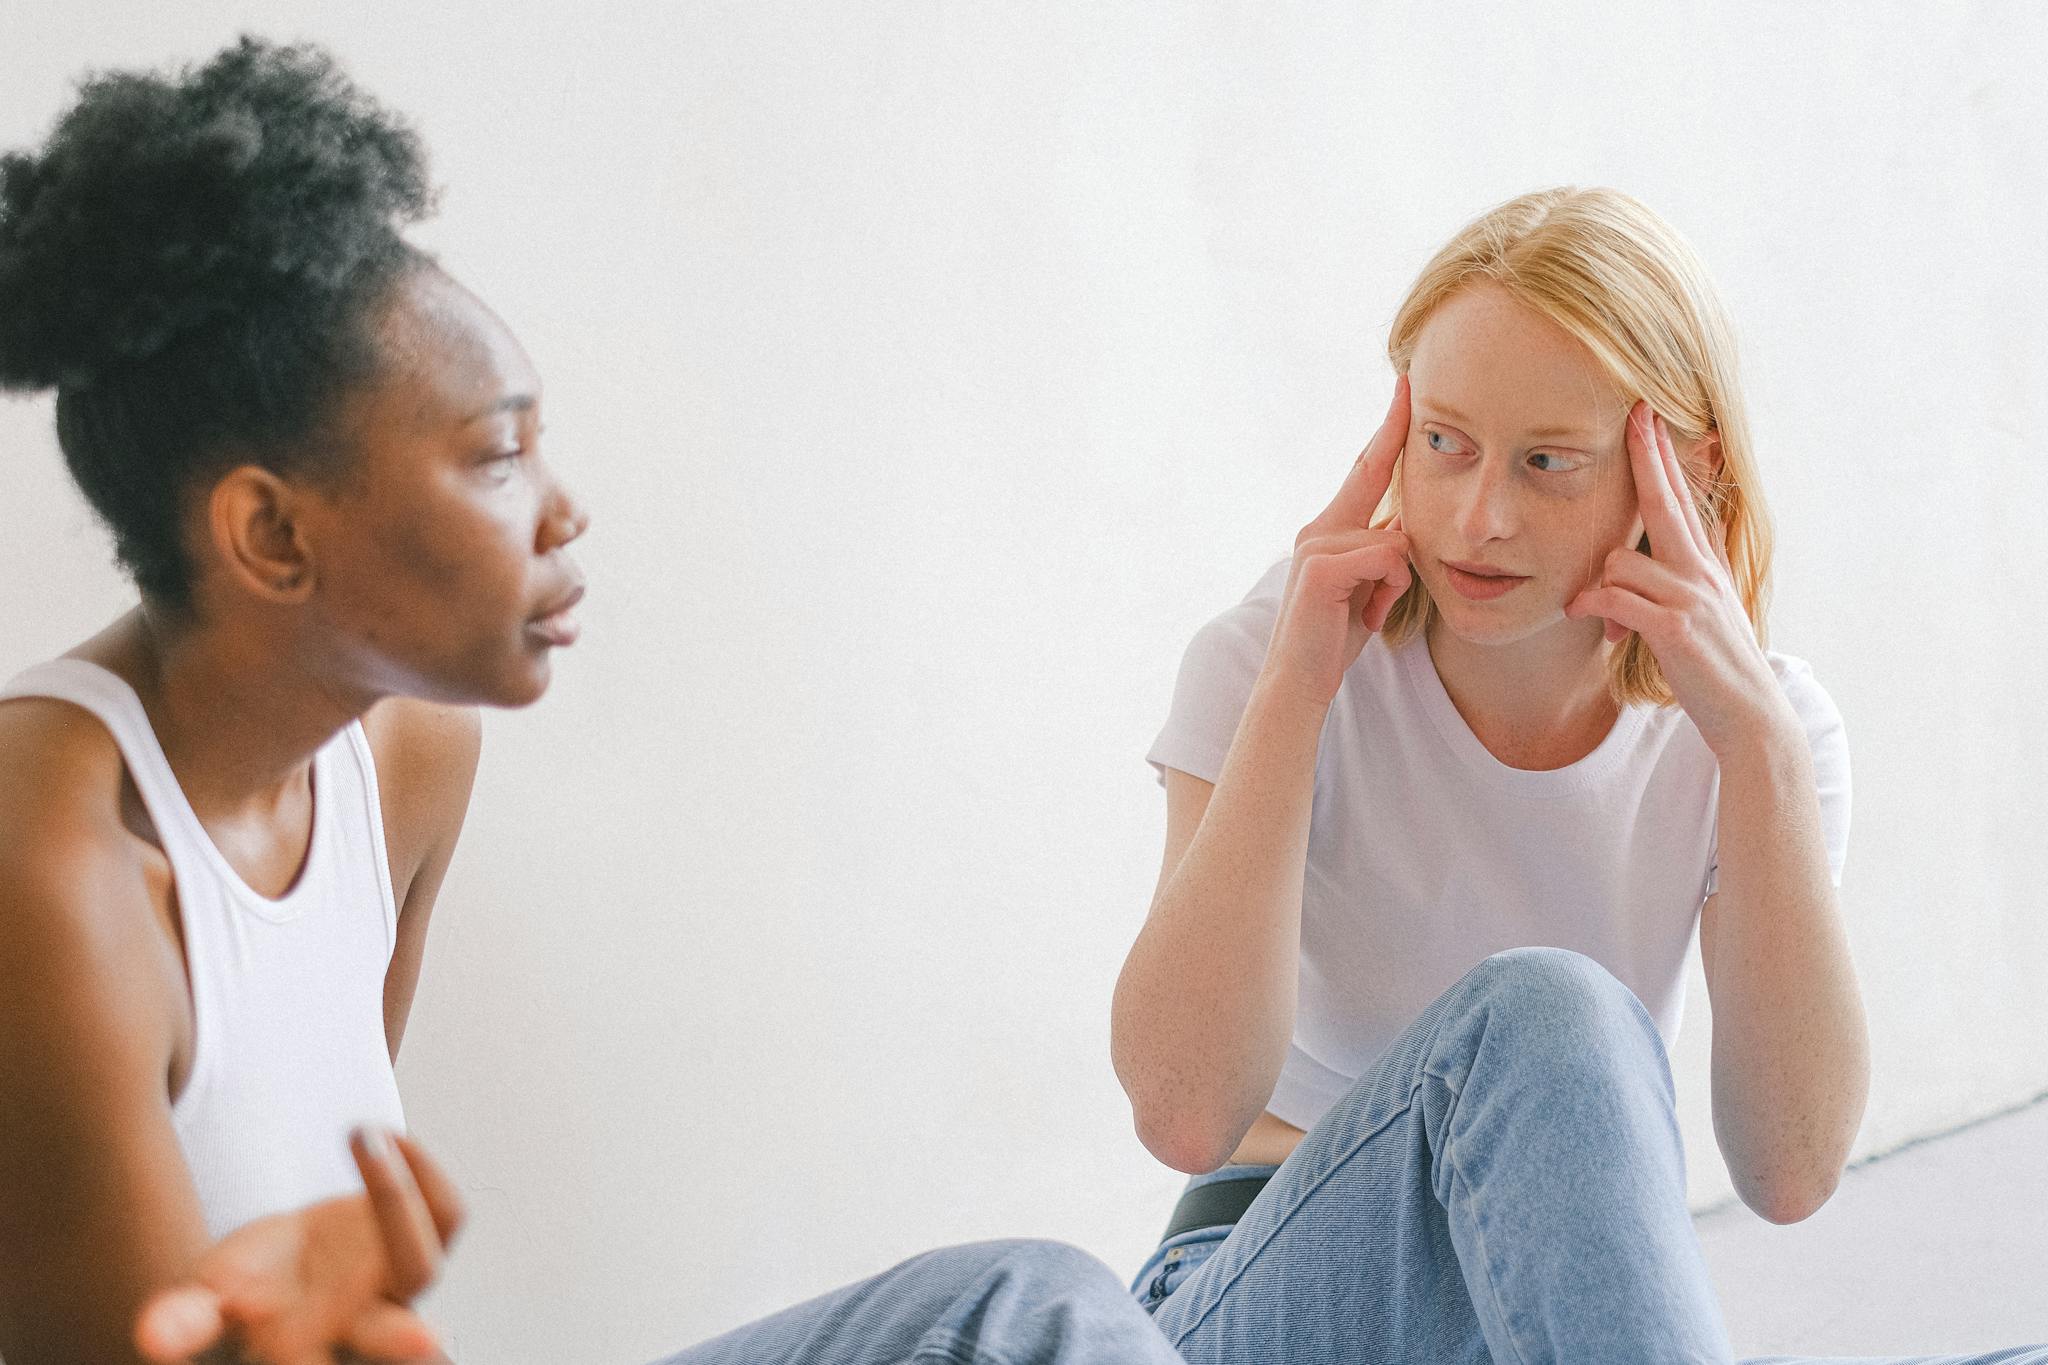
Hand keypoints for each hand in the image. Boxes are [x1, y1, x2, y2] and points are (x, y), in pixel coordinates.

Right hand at [134, 1130, 463, 1364]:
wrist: (286, 1272)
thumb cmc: (240, 1299)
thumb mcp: (206, 1304)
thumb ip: (186, 1322)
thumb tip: (150, 1338)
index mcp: (303, 1353)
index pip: (312, 1364)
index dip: (308, 1361)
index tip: (265, 1333)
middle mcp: (361, 1328)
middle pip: (389, 1338)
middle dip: (405, 1342)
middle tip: (430, 1340)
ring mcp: (397, 1286)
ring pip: (423, 1263)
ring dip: (397, 1203)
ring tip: (363, 1138)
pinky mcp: (420, 1242)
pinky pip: (446, 1214)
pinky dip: (419, 1170)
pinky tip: (373, 1134)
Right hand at [1262, 375, 1414, 704]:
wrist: (1300, 681)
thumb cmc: (1335, 638)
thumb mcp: (1370, 585)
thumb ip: (1383, 549)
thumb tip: (1406, 526)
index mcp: (1329, 528)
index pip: (1366, 467)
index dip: (1390, 426)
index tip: (1408, 385)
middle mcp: (1318, 528)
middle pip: (1385, 501)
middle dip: (1394, 546)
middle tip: (1366, 606)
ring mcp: (1315, 544)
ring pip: (1397, 540)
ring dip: (1395, 585)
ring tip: (1365, 614)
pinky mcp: (1321, 566)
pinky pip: (1388, 558)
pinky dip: (1388, 591)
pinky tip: (1363, 615)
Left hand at [1565, 402, 1788, 753]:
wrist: (1749, 715)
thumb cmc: (1719, 666)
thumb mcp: (1712, 609)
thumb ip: (1697, 571)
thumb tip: (1691, 537)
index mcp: (1705, 566)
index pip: (1683, 501)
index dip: (1666, 458)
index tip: (1649, 417)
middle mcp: (1701, 572)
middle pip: (1666, 503)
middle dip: (1648, 457)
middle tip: (1635, 413)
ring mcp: (1690, 597)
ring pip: (1620, 562)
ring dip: (1599, 590)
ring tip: (1602, 623)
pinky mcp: (1674, 627)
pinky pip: (1616, 599)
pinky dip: (1596, 610)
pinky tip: (1598, 630)